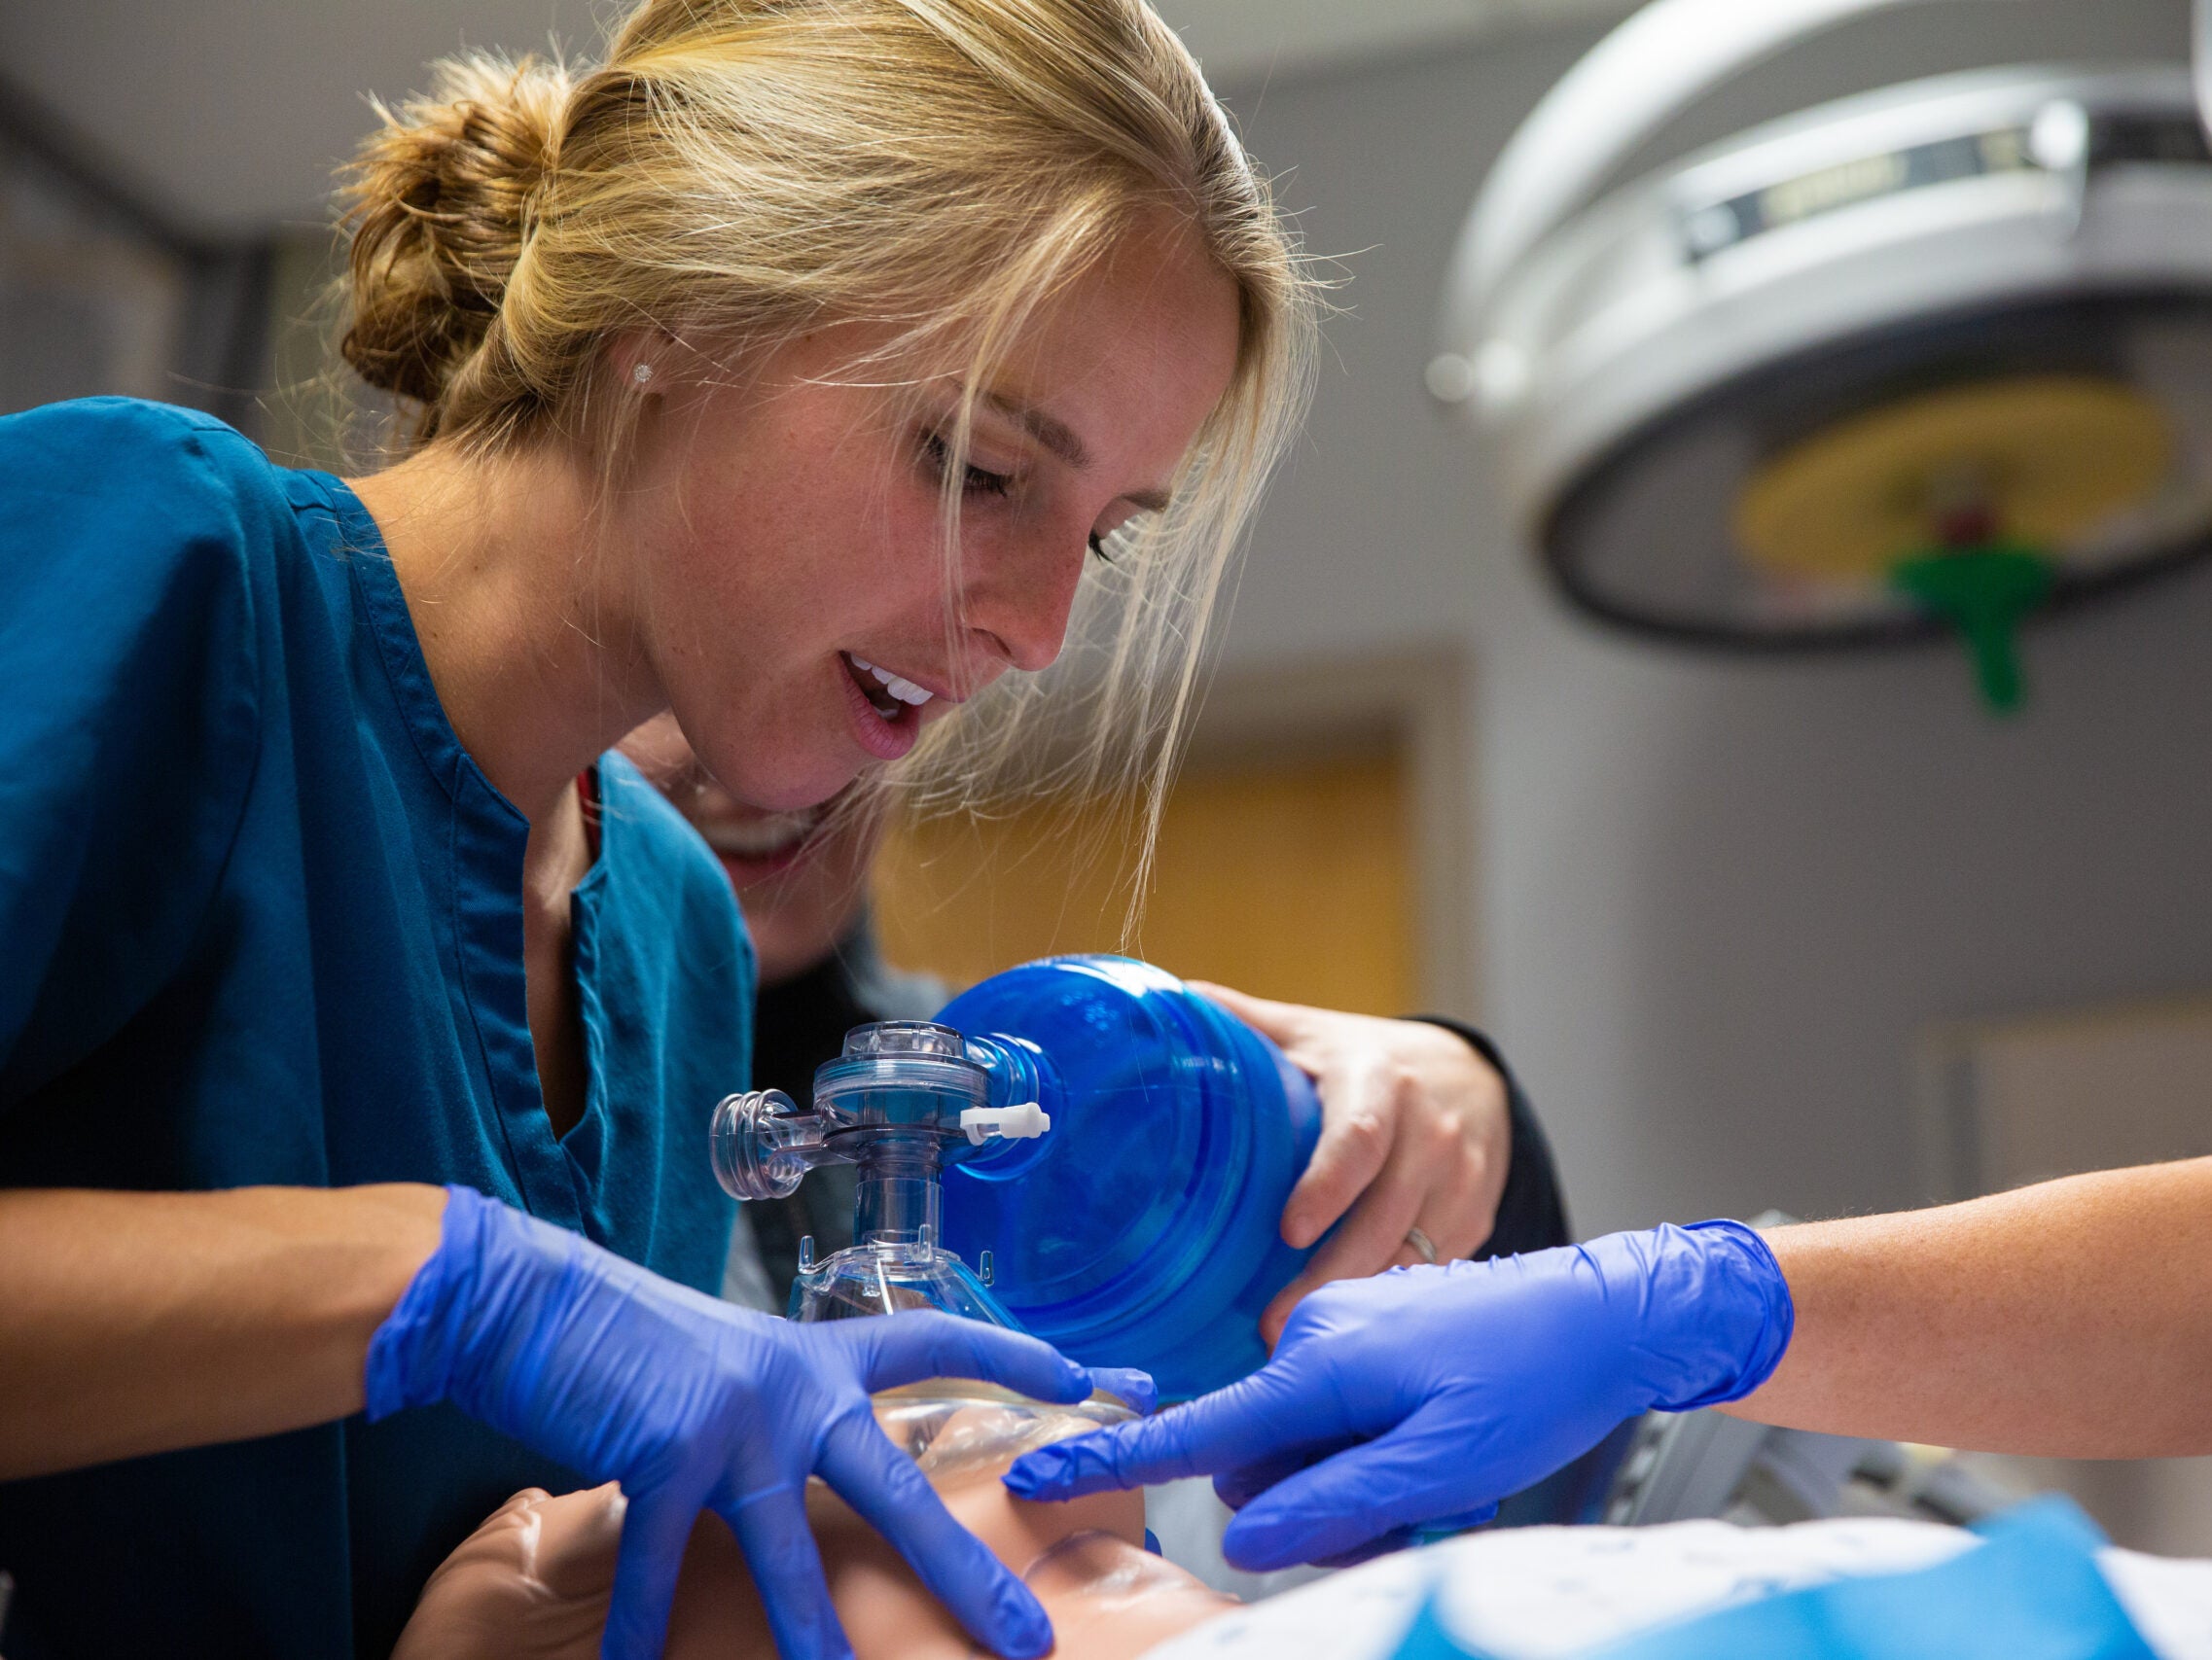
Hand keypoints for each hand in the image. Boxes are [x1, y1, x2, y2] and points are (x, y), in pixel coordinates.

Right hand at [367, 1186, 1119, 1659]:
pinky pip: (661, 1567)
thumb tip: (818, 1470)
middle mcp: (791, 1387)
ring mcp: (733, 1421)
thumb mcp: (735, 1364)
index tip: (1085, 1376)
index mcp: (817, 1356)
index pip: (937, 1346)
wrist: (536, 1300)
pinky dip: (645, 1626)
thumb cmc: (636, 1340)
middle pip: (897, 1488)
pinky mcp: (666, 1450)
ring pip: (794, 1550)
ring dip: (818, 1634)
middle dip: (963, 1567)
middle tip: (1027, 1634)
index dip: (1013, 1356)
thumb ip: (785, 1414)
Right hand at [1004, 1222, 1792, 1569]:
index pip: (1200, 1430)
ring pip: (1307, 1443)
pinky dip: (1377, 1445)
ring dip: (1356, 1480)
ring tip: (1446, 1477)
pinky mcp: (1370, 1330)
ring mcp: (1342, 1327)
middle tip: (1417, 1512)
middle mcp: (1314, 1334)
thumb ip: (1335, 1504)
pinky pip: (1339, 1411)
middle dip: (1317, 1505)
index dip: (1115, 1460)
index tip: (1035, 1477)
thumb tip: (1238, 1538)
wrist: (1608, 1311)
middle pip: (1266, 1461)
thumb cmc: (1535, 1381)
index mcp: (1319, 1365)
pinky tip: (1444, 1446)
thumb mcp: (1443, 1466)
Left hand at [1191, 983, 1511, 1343]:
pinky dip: (1394, 1302)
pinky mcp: (1476, 1220)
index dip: (1327, 1187)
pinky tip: (1354, 1331)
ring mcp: (1460, 1182)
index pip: (1359, 1139)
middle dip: (1333, 1277)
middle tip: (1277, 1326)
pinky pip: (1434, 1271)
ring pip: (1414, 1256)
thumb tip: (1162, 999)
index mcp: (1379, 1082)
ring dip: (1361, 1303)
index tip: (1288, 1232)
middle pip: (1385, 1218)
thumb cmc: (1365, 1060)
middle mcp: (1431, 1133)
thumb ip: (1241, 1020)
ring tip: (1304, 1342)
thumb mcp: (1310, 1031)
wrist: (1471, 1076)